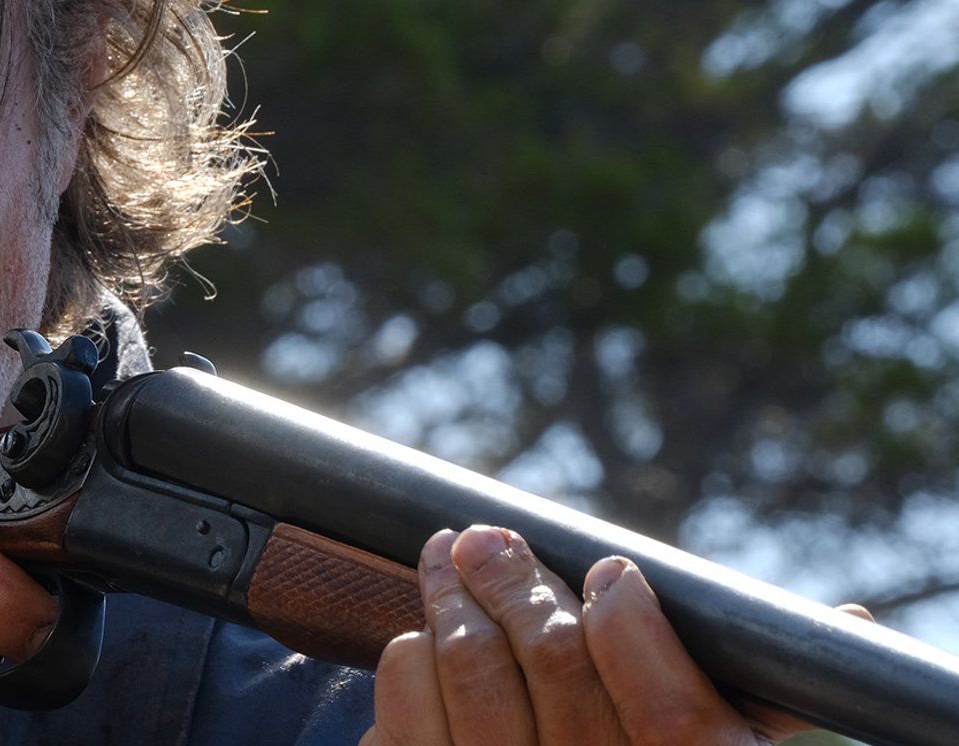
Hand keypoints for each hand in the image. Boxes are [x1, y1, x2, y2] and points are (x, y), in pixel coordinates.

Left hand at [361, 525, 867, 745]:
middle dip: (515, 578)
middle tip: (490, 534)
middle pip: (554, 662)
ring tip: (447, 555)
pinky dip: (411, 658)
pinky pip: (407, 709)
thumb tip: (853, 616)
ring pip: (471, 667)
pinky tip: (423, 634)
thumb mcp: (707, 732)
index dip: (632, 625)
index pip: (670, 709)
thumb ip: (748, 692)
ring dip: (451, 596)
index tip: (610, 570)